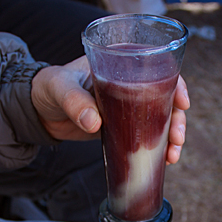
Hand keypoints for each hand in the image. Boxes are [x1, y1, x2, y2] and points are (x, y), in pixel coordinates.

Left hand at [31, 58, 189, 164]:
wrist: (39, 112)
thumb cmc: (48, 87)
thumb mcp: (59, 88)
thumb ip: (74, 101)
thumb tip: (94, 122)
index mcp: (121, 61)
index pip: (158, 67)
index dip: (176, 84)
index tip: (182, 103)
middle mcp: (131, 82)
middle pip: (166, 97)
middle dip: (178, 119)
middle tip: (177, 139)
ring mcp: (129, 105)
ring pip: (161, 119)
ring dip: (172, 137)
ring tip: (172, 156)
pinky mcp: (124, 126)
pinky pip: (147, 135)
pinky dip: (158, 147)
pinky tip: (165, 160)